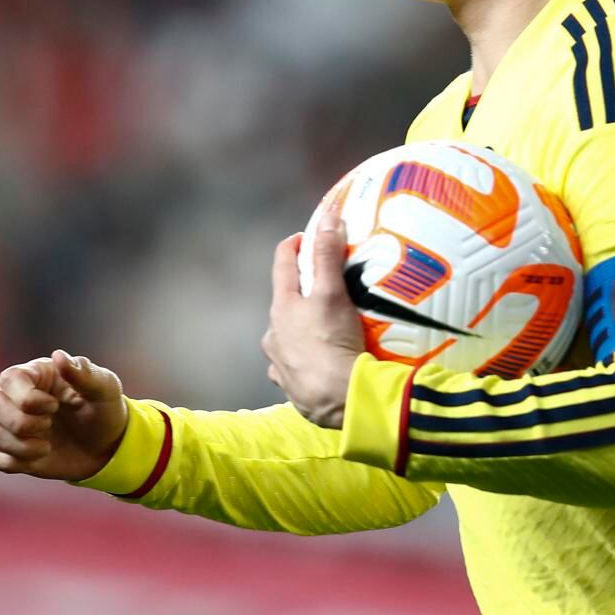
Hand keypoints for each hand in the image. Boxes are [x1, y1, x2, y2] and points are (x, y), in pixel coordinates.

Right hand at [0, 350, 128, 480]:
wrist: (107, 448)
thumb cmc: (105, 410)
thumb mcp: (105, 389)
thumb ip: (84, 373)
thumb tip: (59, 356)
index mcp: (37, 375)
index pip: (9, 379)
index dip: (27, 397)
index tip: (55, 406)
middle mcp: (17, 397)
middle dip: (19, 422)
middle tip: (48, 425)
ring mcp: (11, 424)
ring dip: (18, 445)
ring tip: (46, 446)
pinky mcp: (11, 450)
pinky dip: (10, 461)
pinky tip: (36, 457)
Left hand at [262, 208, 364, 428]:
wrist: (340, 398)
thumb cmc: (333, 340)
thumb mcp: (333, 293)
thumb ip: (328, 255)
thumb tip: (328, 216)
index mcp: (282, 307)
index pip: (282, 264)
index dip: (294, 245)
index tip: (306, 236)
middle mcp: (273, 334)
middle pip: (284, 303)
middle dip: (301, 293)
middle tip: (325, 288)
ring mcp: (279, 363)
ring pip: (285, 338)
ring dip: (299, 330)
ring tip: (324, 330)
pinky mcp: (290, 388)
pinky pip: (293, 368)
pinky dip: (303, 361)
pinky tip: (317, 364)